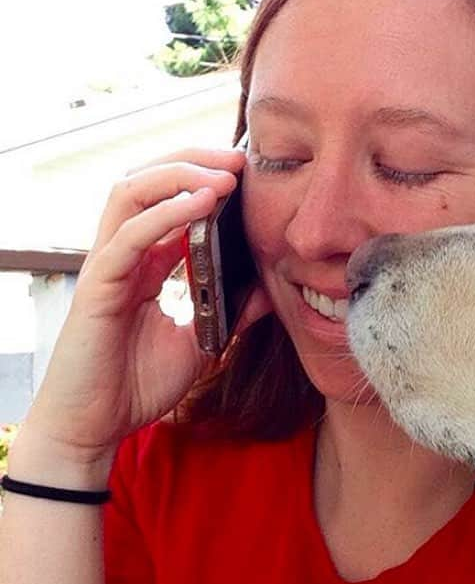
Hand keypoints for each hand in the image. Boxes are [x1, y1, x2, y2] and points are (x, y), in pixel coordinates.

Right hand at [22, 148, 255, 469]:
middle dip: (192, 160)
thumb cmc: (137, 384)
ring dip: (180, 174)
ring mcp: (108, 266)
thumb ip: (230, 314)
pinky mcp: (98, 286)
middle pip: (146, 181)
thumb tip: (268, 291)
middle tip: (239, 157)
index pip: (168, 201)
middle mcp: (124, 254)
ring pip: (131, 192)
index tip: (247, 173)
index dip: (203, 178)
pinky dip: (166, 214)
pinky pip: (130, 236)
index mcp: (146, 263)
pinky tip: (203, 203)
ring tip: (225, 173)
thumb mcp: (200, 343)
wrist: (97, 426)